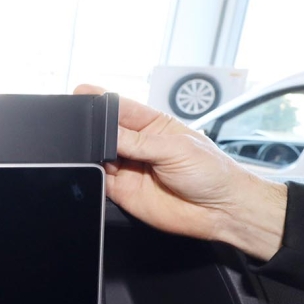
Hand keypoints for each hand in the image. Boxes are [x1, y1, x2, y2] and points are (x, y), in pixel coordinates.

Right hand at [75, 84, 287, 260]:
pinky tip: (98, 171)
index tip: (82, 93)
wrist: (220, 211)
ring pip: (99, 156)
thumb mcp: (175, 148)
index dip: (101, 100)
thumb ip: (138, 141)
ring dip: (93, 153)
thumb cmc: (212, 173)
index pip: (121, 108)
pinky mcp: (123, 192)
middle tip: (89, 128)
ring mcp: (130, 168)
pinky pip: (100, 182)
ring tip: (98, 152)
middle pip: (106, 132)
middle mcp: (139, 146)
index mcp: (154, 126)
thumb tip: (108, 132)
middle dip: (95, 129)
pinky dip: (92, 176)